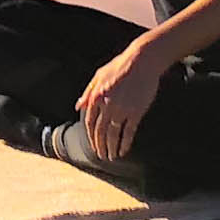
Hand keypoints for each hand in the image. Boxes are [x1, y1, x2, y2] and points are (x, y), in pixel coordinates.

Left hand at [77, 40, 169, 163]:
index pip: (89, 123)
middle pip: (100, 132)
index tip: (93, 145)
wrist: (142, 62)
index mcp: (96, 96)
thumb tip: (77, 106)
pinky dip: (125, 144)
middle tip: (101, 155)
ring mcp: (121, 110)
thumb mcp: (99, 75)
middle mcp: (107, 105)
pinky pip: (128, 132)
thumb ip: (88, 92)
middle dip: (100, 146)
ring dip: (111, 148)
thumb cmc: (120, 66)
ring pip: (113, 135)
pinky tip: (123, 151)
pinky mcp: (136, 112)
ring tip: (111, 157)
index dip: (90, 136)